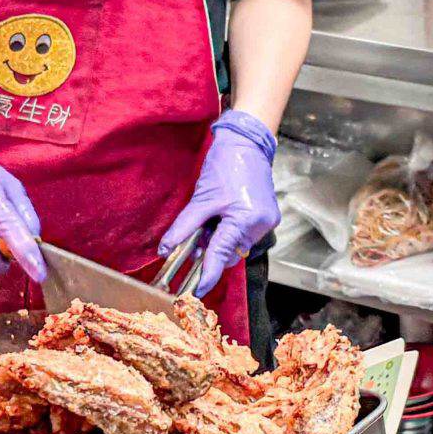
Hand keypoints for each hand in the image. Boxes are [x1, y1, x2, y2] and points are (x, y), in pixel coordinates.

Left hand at [160, 111, 279, 295]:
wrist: (247, 142)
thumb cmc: (226, 165)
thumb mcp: (201, 199)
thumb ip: (184, 226)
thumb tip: (166, 248)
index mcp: (246, 220)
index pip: (221, 255)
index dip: (206, 275)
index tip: (195, 291)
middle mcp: (261, 225)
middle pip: (230, 252)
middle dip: (210, 252)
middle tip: (190, 248)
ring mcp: (266, 220)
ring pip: (236, 243)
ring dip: (218, 241)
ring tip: (205, 226)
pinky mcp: (266, 215)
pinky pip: (242, 233)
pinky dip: (227, 232)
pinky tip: (217, 221)